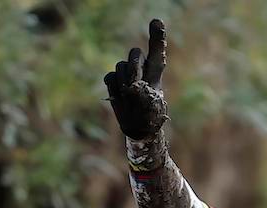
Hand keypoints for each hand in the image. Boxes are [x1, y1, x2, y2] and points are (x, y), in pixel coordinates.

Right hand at [103, 18, 169, 139]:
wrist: (138, 127)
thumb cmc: (150, 115)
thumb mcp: (151, 102)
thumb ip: (142, 88)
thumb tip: (130, 82)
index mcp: (155, 71)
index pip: (156, 50)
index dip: (157, 36)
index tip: (156, 21)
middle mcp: (141, 69)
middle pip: (135, 54)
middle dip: (134, 67)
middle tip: (135, 84)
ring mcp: (127, 75)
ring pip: (120, 66)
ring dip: (123, 81)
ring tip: (128, 96)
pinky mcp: (114, 82)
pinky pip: (110, 77)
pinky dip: (113, 87)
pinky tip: (118, 96)